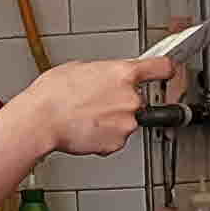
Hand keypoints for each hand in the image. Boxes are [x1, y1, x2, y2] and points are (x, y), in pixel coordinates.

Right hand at [16, 57, 177, 156]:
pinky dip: (104, 137)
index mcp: (123, 73)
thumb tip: (107, 75)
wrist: (40, 121)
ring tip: (86, 117)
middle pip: (138, 100)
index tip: (169, 71)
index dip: (166, 69)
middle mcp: (131, 98)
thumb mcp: (79, 68)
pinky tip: (86, 129)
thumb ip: (103, 71)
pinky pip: (116, 139)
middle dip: (121, 103)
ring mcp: (127, 122)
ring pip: (126, 121)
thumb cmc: (53, 94)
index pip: (161, 67)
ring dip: (111, 121)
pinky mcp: (118, 143)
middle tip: (97, 103)